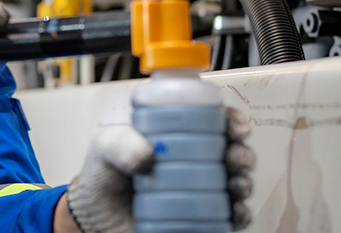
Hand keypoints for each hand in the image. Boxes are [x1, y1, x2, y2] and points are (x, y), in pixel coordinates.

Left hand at [64, 106, 254, 231]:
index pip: (212, 122)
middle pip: (232, 151)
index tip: (236, 126)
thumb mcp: (105, 148)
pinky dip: (240, 213)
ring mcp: (200, 191)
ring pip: (237, 182)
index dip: (232, 120)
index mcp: (176, 137)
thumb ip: (120, 144)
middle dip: (242, 151)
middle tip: (234, 156)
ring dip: (244, 180)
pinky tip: (235, 210)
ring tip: (235, 184)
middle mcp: (194, 162)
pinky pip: (231, 217)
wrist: (96, 220)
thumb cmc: (102, 179)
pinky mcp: (202, 219)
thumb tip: (148, 157)